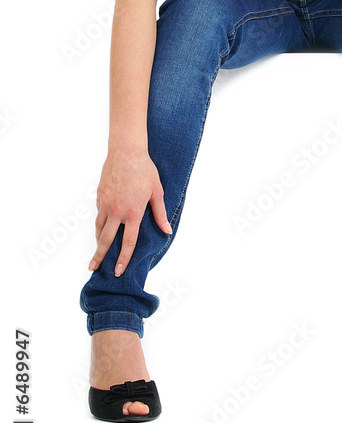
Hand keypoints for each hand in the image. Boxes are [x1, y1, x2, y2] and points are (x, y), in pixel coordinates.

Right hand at [88, 148, 171, 276]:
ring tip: (96, 251)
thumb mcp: (157, 192)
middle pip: (105, 239)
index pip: (127, 242)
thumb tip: (166, 230)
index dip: (123, 258)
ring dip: (97, 240)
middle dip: (99, 256)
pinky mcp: (99, 196)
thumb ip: (159, 213)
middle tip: (93, 268)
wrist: (126, 152)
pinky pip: (98, 213)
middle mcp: (117, 211)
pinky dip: (100, 221)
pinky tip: (102, 224)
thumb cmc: (144, 170)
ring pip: (99, 227)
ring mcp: (106, 204)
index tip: (118, 270)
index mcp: (133, 213)